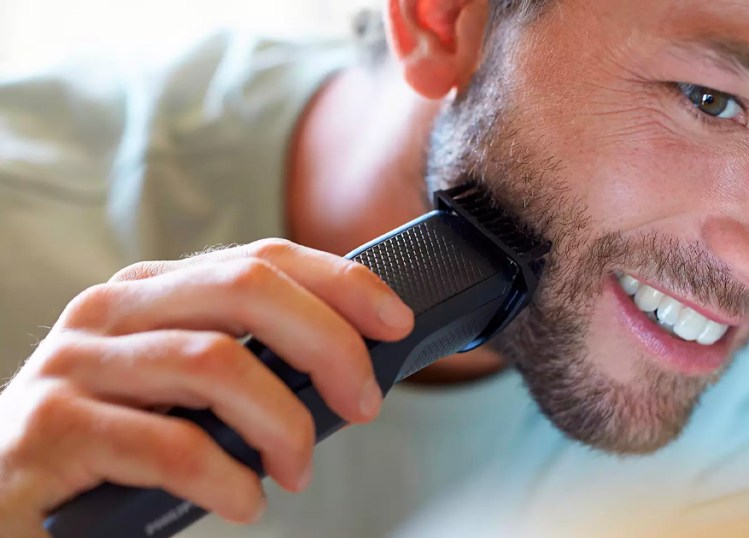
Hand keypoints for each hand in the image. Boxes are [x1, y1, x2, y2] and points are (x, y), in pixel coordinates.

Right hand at [0, 239, 413, 534]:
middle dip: (327, 343)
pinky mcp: (51, 431)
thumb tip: (347, 371)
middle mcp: (111, 311)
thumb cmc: (109, 446)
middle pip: (246, 291)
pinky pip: (167, 446)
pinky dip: (226, 478)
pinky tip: (245, 501)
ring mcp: (75, 366)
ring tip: (297, 471)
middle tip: (363, 403)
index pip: (262, 258)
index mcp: (150, 290)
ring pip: (214, 364)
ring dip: (281, 423)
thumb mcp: (178, 389)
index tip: (395, 323)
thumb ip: (244, 364)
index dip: (341, 283)